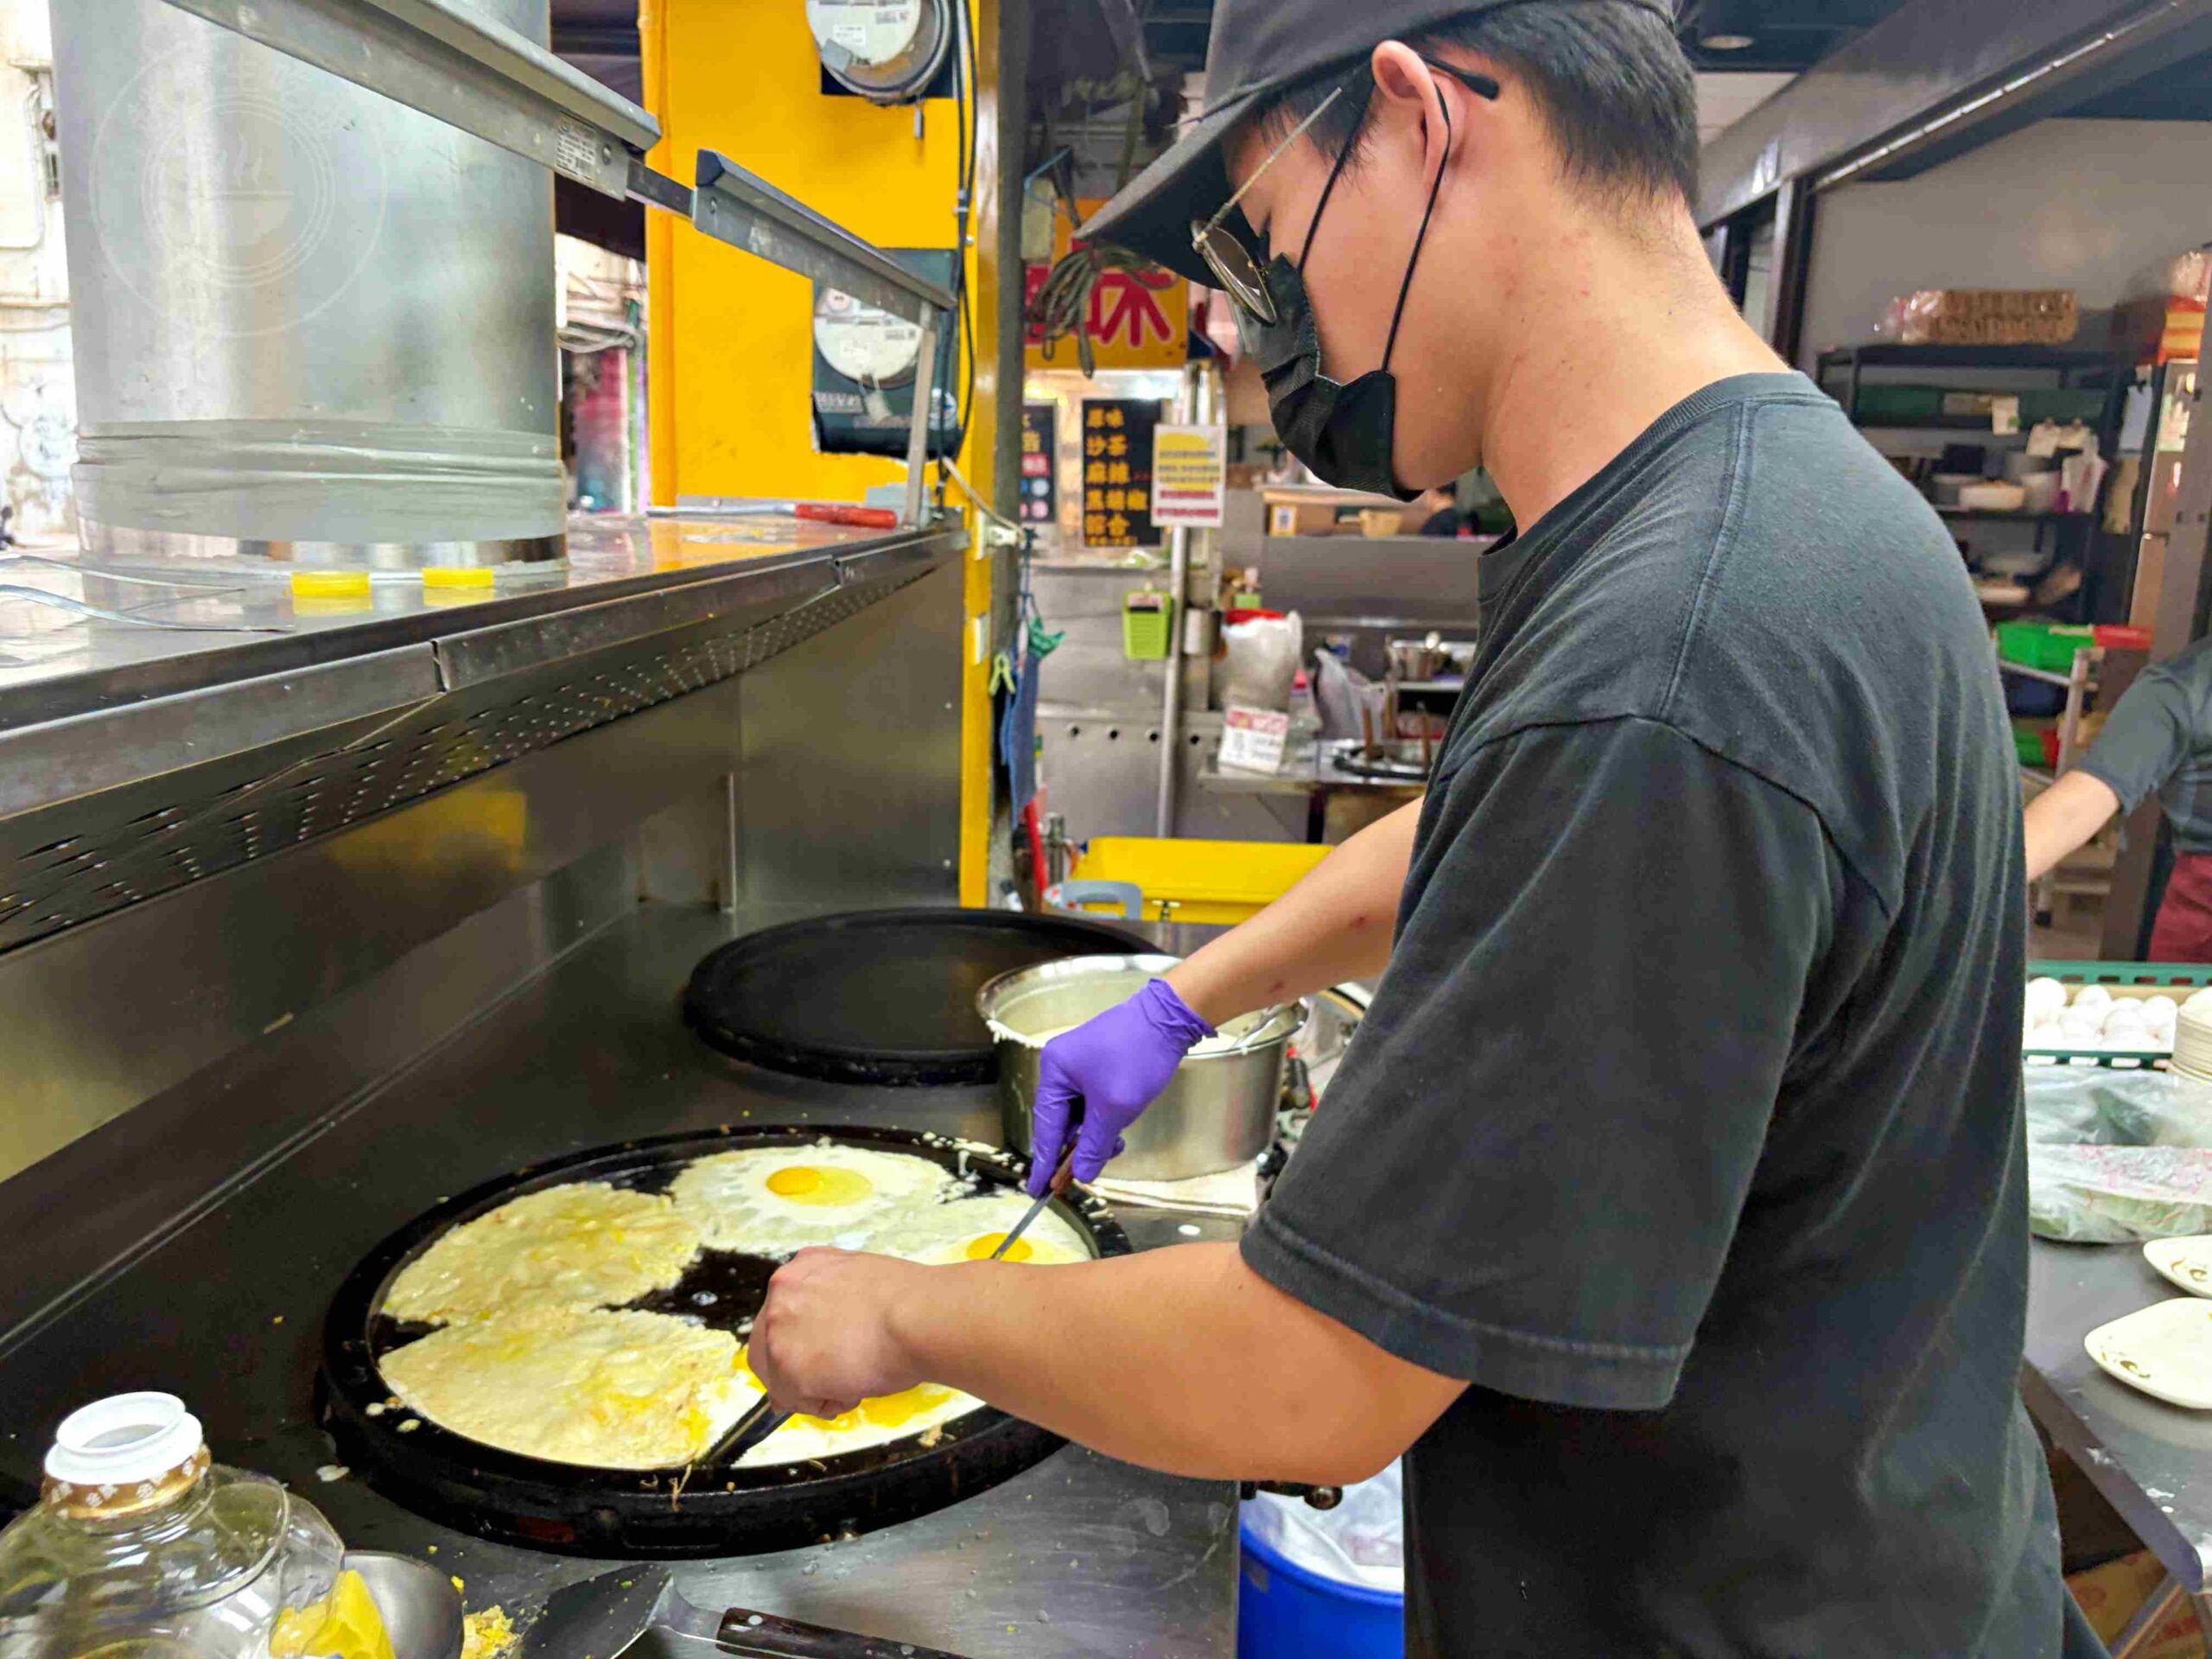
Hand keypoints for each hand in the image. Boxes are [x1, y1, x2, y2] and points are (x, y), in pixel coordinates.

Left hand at [747, 1249, 926, 1417]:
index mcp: (801, 1269)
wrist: (919, 1316)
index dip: (801, 1344)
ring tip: (855, 1376)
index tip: (823, 1356)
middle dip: (796, 1370)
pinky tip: (855, 1385)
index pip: (780, 1317)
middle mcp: (781, 1294)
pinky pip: (797, 1403)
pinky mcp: (786, 1369)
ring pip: (780, 1379)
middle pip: (766, 1348)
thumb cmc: (909, 1301)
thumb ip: (831, 1303)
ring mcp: (779, 1331)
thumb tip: (823, 1339)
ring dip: (814, 1387)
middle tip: (836, 1376)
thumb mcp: (860, 1283)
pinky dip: (825, 1404)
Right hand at [1026, 978, 1213, 1195]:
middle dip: (1079, 1146)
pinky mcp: (1098, 1064)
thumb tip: (1082, 1173)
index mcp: (1054, 1071)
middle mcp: (1061, 1066)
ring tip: (1116, 1142)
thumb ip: (1094, 1144)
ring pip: (1080, 1113)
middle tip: (1087, 1171)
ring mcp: (1080, 1064)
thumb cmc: (1138, 1056)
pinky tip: (1120, 1125)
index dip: (1043, 1162)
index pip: (1045, 1126)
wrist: (1170, 1017)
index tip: (1037, 1190)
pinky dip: (1104, 1118)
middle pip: (1061, 1121)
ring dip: (1096, 1132)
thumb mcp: (1115, 1109)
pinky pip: (1092, 1101)